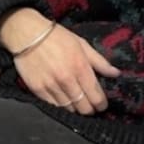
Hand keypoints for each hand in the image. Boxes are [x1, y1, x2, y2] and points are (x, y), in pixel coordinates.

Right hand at [0, 9, 119, 114]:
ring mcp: (51, 86)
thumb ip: (99, 61)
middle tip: (90, 106)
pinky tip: (64, 101)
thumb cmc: (57, 37)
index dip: (102, 104)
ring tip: (77, 104)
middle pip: (84, 107)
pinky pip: (54, 107)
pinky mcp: (38, 91)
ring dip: (75, 109)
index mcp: (80, 67)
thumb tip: (116, 74)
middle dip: (90, 109)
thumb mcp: (81, 44)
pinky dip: (61, 107)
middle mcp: (67, 79)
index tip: (102, 105)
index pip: (96, 96)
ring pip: (69, 109)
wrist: (27, 33)